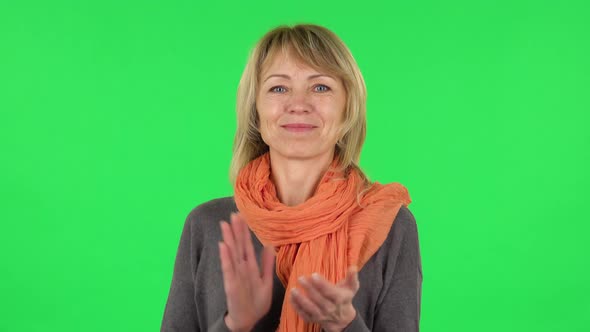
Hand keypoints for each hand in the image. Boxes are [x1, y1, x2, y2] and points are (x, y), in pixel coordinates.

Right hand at [218, 213, 275, 331]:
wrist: (248, 320)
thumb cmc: (256, 302)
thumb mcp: (266, 281)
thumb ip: (267, 264)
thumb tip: (270, 245)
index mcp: (250, 266)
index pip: (247, 244)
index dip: (244, 231)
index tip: (242, 216)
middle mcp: (241, 268)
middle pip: (238, 245)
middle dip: (236, 230)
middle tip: (233, 214)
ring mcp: (235, 275)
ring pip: (232, 253)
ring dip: (228, 239)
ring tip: (225, 224)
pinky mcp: (231, 284)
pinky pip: (228, 269)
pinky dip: (225, 257)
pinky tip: (223, 245)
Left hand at [290, 266, 359, 331]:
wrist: (342, 319)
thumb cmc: (344, 298)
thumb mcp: (351, 288)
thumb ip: (352, 277)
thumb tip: (353, 267)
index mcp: (339, 299)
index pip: (329, 292)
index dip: (321, 284)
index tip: (313, 275)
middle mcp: (330, 308)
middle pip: (319, 299)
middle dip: (309, 289)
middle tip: (300, 278)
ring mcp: (321, 315)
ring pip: (310, 308)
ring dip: (301, 300)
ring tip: (293, 290)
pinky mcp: (313, 320)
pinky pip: (304, 315)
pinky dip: (297, 308)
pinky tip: (291, 298)